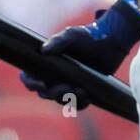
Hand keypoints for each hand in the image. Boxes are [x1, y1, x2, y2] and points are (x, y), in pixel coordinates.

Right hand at [20, 0, 139, 107]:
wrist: (110, 42)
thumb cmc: (88, 36)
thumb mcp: (72, 35)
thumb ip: (58, 41)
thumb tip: (43, 50)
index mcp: (45, 63)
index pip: (29, 77)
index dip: (31, 83)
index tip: (43, 84)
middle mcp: (53, 75)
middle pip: (45, 92)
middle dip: (55, 93)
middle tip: (68, 88)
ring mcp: (67, 84)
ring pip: (60, 100)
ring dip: (69, 99)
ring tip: (83, 92)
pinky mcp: (81, 90)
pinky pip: (76, 104)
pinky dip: (80, 104)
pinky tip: (88, 98)